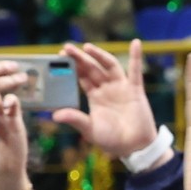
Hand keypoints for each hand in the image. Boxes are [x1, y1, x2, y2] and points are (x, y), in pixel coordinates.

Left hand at [55, 39, 158, 157]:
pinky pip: (135, 71)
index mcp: (94, 97)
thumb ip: (75, 119)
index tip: (59, 57)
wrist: (135, 147)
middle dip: (80, 58)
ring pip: (108, 66)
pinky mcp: (135, 90)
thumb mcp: (90, 130)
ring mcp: (121, 88)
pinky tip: (135, 43)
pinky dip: (135, 56)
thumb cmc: (112, 141)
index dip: (71, 67)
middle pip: (92, 69)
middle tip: (66, 47)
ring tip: (86, 47)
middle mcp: (106, 89)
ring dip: (99, 55)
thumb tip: (55, 115)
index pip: (80, 77)